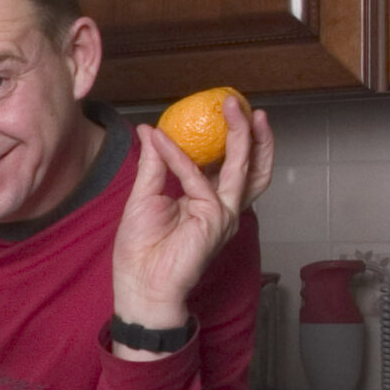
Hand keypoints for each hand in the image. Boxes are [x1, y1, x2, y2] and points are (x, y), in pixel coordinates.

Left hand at [110, 97, 274, 349]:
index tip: (215, 112)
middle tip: (238, 104)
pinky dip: (177, 156)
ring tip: (236, 110)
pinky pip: (195, 179)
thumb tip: (152, 131)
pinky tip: (161, 140)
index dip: (226, 139)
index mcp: (208, 202)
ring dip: (241, 137)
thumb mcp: (144, 197)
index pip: (227, 165)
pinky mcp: (214, 219)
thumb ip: (154, 164)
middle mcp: (222, 207)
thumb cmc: (141, 250)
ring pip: (242, 168)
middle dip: (250, 133)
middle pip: (249, 165)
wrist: (140, 286)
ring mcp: (223, 214)